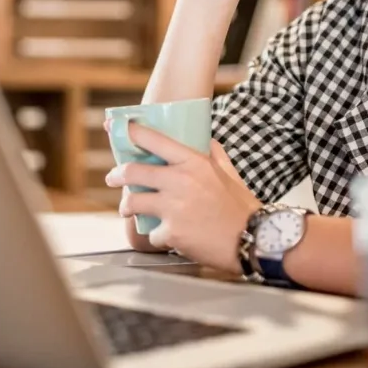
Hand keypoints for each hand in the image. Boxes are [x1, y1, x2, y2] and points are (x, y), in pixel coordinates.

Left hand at [104, 123, 260, 272]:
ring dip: (127, 207)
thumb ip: (214, 154)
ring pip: (133, 203)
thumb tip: (205, 139)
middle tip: (113, 178)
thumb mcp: (229, 173)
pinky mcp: (172, 233)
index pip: (154, 140)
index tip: (116, 128)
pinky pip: (151, 233)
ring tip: (127, 210)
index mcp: (194, 162)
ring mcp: (174, 208)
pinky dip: (157, 236)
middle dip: (117, 175)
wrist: (254, 239)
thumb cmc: (241, 207)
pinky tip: (168, 236)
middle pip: (133, 172)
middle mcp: (180, 181)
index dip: (131, 132)